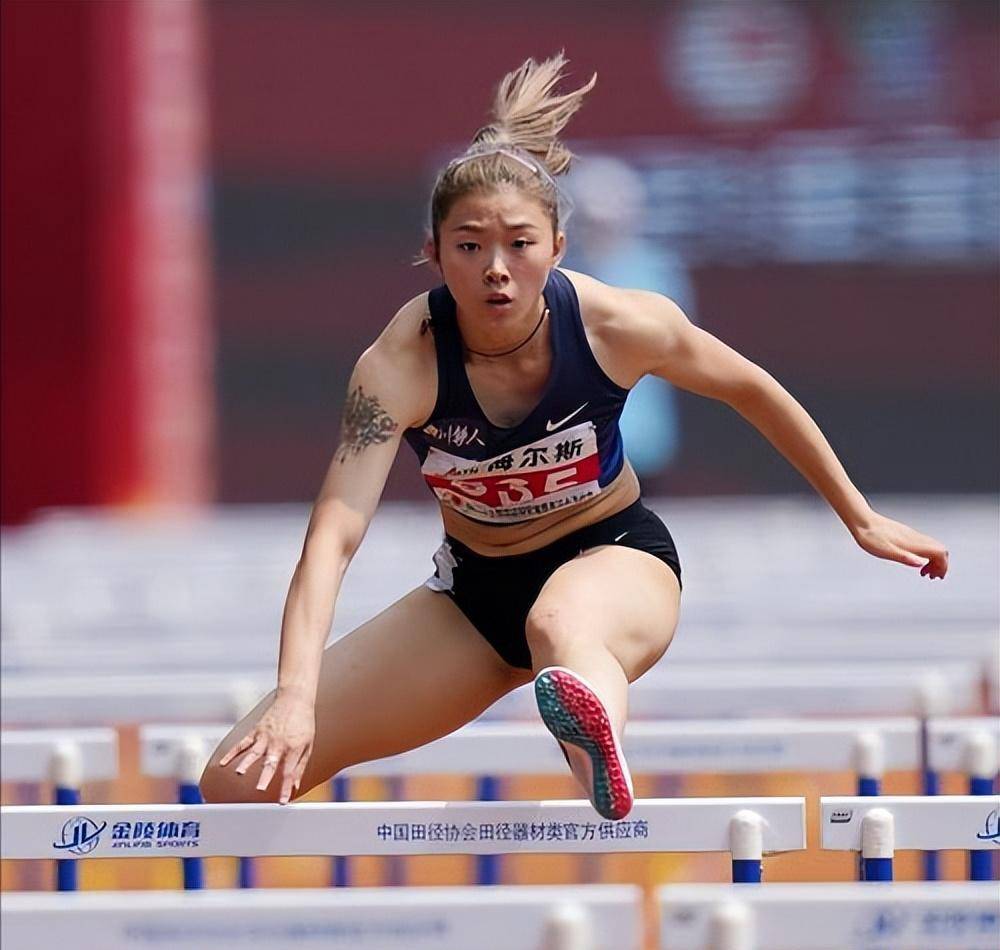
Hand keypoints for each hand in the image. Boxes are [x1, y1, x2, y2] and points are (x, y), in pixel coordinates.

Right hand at [218, 689, 314, 803]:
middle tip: (259, 788)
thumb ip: (301, 766)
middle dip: (265, 776)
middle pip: (271, 762)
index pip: (289, 771)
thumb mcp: (308, 744)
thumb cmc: (304, 723)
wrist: (295, 698)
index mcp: (294, 747)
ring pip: (254, 751)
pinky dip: (232, 753)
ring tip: (239, 773)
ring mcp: (265, 736)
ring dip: (246, 762)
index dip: (286, 787)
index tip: (282, 802)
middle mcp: (279, 743)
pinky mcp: (256, 730)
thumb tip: (295, 786)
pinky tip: (223, 763)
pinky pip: (242, 743)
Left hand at [850, 511, 948, 578]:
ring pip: (932, 547)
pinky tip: (914, 560)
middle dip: (940, 565)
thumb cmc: (871, 537)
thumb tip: (921, 564)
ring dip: (933, 560)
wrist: (862, 521)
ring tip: (924, 572)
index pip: (939, 552)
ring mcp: (911, 535)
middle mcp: (915, 537)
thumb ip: (904, 558)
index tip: (937, 577)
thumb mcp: (885, 551)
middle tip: (932, 576)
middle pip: (939, 550)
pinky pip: (923, 545)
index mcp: (912, 543)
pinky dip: (925, 555)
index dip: (943, 566)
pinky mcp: (905, 534)